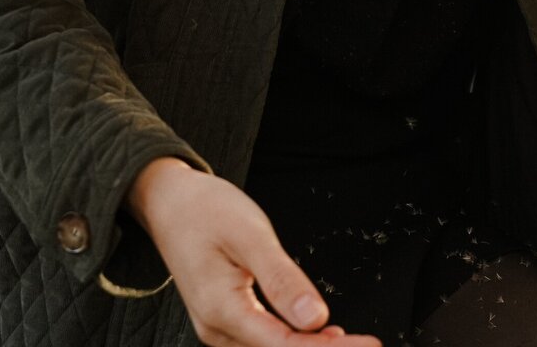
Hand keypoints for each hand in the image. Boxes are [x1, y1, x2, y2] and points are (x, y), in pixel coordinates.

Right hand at [126, 159, 380, 346]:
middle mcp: (218, 330)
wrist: (168, 203)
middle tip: (368, 345)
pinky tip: (320, 335)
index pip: (284, 346)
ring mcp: (219, 328)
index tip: (368, 346)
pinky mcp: (224, 320)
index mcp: (222, 310)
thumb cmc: (205, 210)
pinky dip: (293, 341)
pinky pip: (263, 340)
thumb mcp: (248, 234)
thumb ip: (282, 278)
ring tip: (351, 341)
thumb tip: (316, 319)